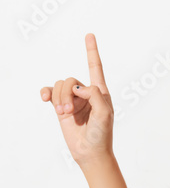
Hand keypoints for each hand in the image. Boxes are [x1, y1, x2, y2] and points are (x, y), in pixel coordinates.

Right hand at [40, 32, 114, 167]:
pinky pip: (50, 92)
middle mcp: (86, 93)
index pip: (95, 67)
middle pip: (71, 79)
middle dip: (67, 93)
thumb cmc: (101, 134)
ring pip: (60, 85)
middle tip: (69, 112)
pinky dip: (47, 93)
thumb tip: (78, 87)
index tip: (89, 35)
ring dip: (59, 98)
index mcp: (100, 91)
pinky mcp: (61, 107)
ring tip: (64, 113)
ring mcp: (72, 100)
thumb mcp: (104, 113)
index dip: (91, 51)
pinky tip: (46, 100)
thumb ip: (95, 95)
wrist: (90, 152)